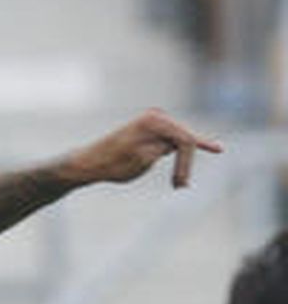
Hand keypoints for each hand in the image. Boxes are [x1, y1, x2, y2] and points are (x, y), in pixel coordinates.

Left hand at [62, 109, 222, 188]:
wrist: (89, 162)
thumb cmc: (111, 164)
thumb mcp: (141, 160)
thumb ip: (162, 149)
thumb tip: (171, 144)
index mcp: (152, 121)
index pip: (185, 141)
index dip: (185, 164)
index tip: (179, 184)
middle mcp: (156, 116)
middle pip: (186, 140)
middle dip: (185, 163)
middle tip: (180, 187)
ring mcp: (155, 122)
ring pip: (183, 142)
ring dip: (183, 162)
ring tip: (179, 184)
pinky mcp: (154, 131)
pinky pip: (176, 141)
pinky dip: (185, 152)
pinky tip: (215, 148)